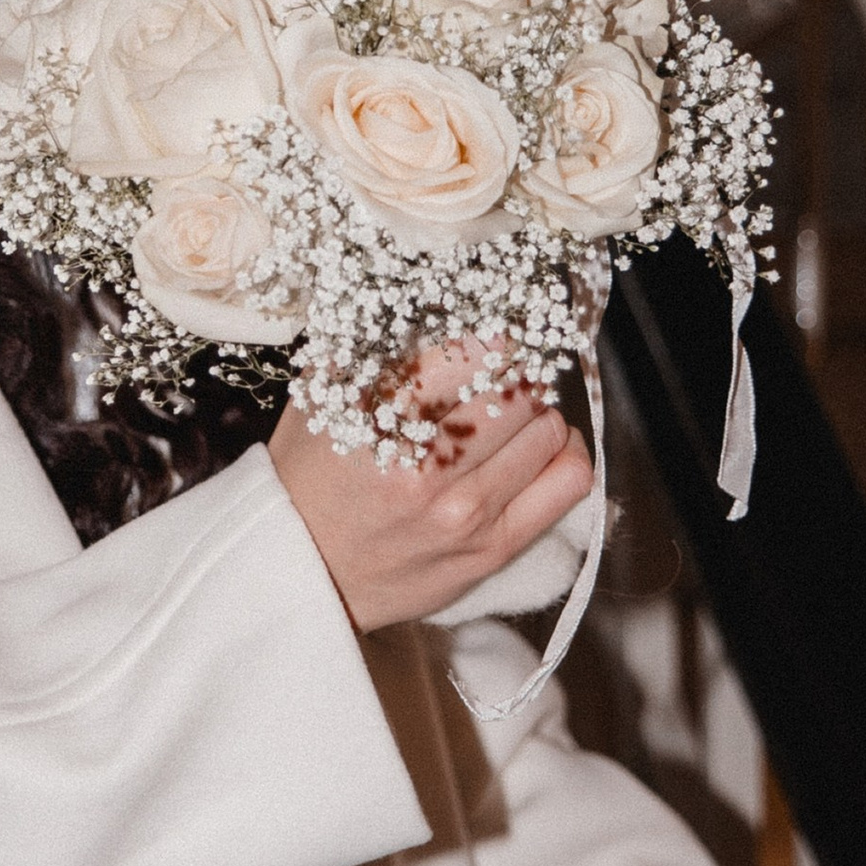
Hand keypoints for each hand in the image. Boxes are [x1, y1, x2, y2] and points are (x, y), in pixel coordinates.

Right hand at [270, 342, 593, 634]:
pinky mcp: (492, 547)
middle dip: (514, 372)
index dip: (496, 332)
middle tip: (497, 376)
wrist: (296, 568)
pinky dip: (562, 452)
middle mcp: (430, 462)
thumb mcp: (326, 391)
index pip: (483, 348)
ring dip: (535, 412)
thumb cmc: (310, 473)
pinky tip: (536, 448)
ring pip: (550, 427)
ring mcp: (465, 510)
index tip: (492, 332)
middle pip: (522, 385)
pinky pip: (569, 481)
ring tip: (507, 416)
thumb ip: (380, 343)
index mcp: (385, 413)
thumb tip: (444, 298)